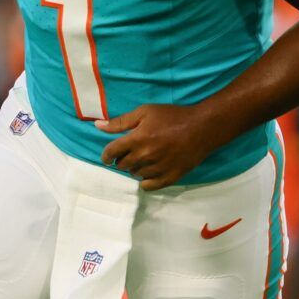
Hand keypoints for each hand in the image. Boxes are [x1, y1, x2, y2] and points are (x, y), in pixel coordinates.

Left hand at [97, 102, 231, 190]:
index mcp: (137, 139)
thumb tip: (98, 126)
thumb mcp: (145, 112)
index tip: (108, 157)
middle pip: (123, 165)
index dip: (107, 155)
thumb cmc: (172, 116)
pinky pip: (149, 186)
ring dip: (135, 169)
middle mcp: (145, 156)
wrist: (201, 128)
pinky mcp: (170, 177)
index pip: (112, 152)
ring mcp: (157, 168)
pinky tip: (149, 173)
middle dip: (122, 160)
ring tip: (142, 160)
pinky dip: (145, 181)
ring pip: (136, 175)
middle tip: (128, 154)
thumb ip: (121, 121)